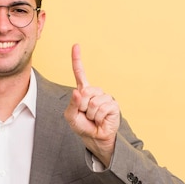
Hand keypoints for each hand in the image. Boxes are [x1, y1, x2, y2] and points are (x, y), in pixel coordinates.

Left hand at [64, 44, 119, 165]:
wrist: (95, 138)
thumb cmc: (83, 126)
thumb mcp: (71, 117)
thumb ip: (72, 104)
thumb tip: (77, 91)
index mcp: (83, 91)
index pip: (79, 73)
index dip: (77, 59)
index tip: (76, 45)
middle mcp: (95, 91)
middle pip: (84, 92)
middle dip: (81, 107)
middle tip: (85, 114)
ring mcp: (105, 97)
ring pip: (93, 102)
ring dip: (90, 114)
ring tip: (93, 118)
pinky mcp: (113, 105)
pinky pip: (101, 108)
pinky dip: (98, 117)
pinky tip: (101, 120)